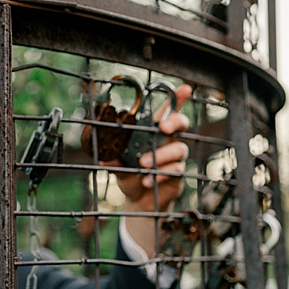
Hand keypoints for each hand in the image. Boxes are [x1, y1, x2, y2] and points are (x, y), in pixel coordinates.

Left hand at [113, 83, 192, 218]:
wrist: (139, 200)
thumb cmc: (130, 175)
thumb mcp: (119, 166)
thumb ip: (114, 161)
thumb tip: (102, 159)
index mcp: (153, 131)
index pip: (168, 110)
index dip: (178, 97)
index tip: (186, 88)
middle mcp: (168, 140)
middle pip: (182, 123)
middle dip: (175, 121)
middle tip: (163, 128)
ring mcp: (175, 157)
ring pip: (178, 148)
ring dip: (161, 155)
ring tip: (143, 165)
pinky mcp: (178, 173)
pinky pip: (175, 169)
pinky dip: (161, 174)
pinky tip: (148, 181)